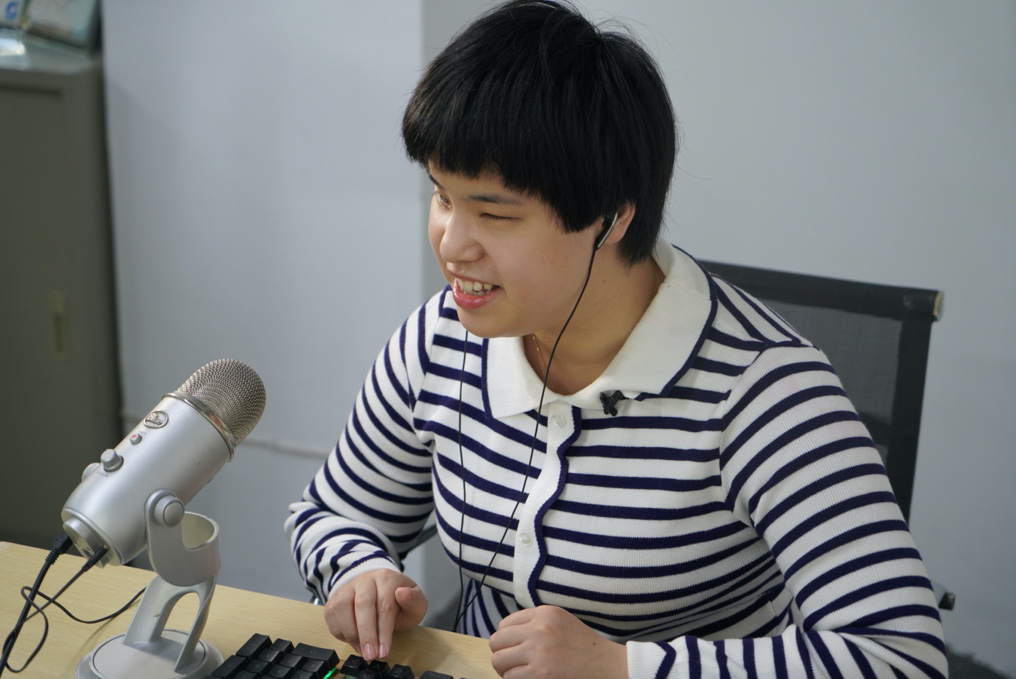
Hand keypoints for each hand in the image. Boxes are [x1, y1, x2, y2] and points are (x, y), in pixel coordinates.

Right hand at [323, 569, 427, 661]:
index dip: (384, 630)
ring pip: (342, 607)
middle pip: (363, 604)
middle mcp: (365, 579)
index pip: (385, 604)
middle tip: (370, 655)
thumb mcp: (415, 604)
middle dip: (366, 634)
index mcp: (387, 578)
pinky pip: (331, 613)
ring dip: (351, 633)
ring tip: (362, 650)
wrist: (382, 592)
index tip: (384, 651)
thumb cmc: (399, 603)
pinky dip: (339, 631)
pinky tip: (352, 641)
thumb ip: (414, 601)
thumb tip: (402, 593)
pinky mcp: (335, 597)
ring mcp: (348, 587)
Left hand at [489, 605, 626, 678]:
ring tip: (520, 673)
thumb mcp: (561, 622)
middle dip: (502, 654)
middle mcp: (539, 629)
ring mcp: (538, 652)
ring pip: (499, 660)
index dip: (507, 640)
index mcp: (545, 614)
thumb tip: (506, 634)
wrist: (606, 667)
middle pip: (497, 641)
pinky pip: (510, 677)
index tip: (515, 649)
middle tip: (513, 664)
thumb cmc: (584, 648)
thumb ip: (536, 623)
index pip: (505, 624)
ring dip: (506, 670)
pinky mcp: (539, 674)